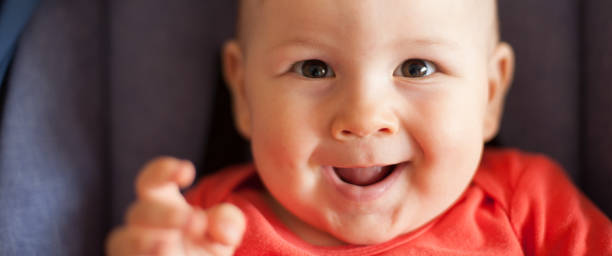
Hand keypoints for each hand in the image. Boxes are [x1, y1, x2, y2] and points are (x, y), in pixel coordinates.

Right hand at [106, 157, 245, 255]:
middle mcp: (142, 224)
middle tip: (196, 221)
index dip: (163, 171)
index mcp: (162, 202)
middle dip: (165, 215)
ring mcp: (134, 249)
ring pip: (121, 241)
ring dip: (142, 243)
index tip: (187, 171)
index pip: (151, 179)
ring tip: (164, 247)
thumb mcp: (225, 230)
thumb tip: (223, 227)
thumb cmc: (208, 243)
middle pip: (139, 212)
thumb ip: (228, 221)